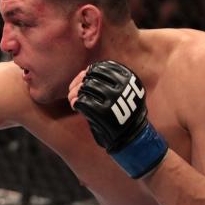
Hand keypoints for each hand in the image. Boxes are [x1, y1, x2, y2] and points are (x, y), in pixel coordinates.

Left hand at [70, 60, 167, 177]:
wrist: (131, 137)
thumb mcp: (121, 90)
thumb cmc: (123, 112)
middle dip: (78, 84)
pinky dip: (76, 103)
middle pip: (90, 78)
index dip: (86, 73)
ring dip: (74, 94)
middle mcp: (123, 86)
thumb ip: (105, 80)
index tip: (80, 80)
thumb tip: (83, 74)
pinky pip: (82, 102)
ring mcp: (114, 99)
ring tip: (74, 99)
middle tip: (73, 92)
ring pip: (84, 89)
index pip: (101, 68)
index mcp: (128, 77)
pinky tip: (76, 107)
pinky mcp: (105, 113)